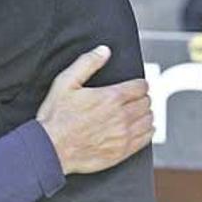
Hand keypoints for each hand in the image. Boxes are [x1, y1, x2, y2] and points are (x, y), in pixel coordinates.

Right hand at [37, 46, 153, 174]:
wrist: (52, 147)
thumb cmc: (56, 117)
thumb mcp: (65, 83)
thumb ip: (87, 63)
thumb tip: (103, 51)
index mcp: (110, 97)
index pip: (140, 86)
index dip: (138, 84)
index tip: (134, 86)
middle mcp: (121, 116)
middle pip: (146, 103)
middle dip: (141, 98)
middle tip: (135, 98)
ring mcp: (123, 135)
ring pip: (148, 120)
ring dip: (145, 114)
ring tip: (137, 112)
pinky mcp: (122, 150)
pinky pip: (146, 139)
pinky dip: (147, 131)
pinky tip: (141, 128)